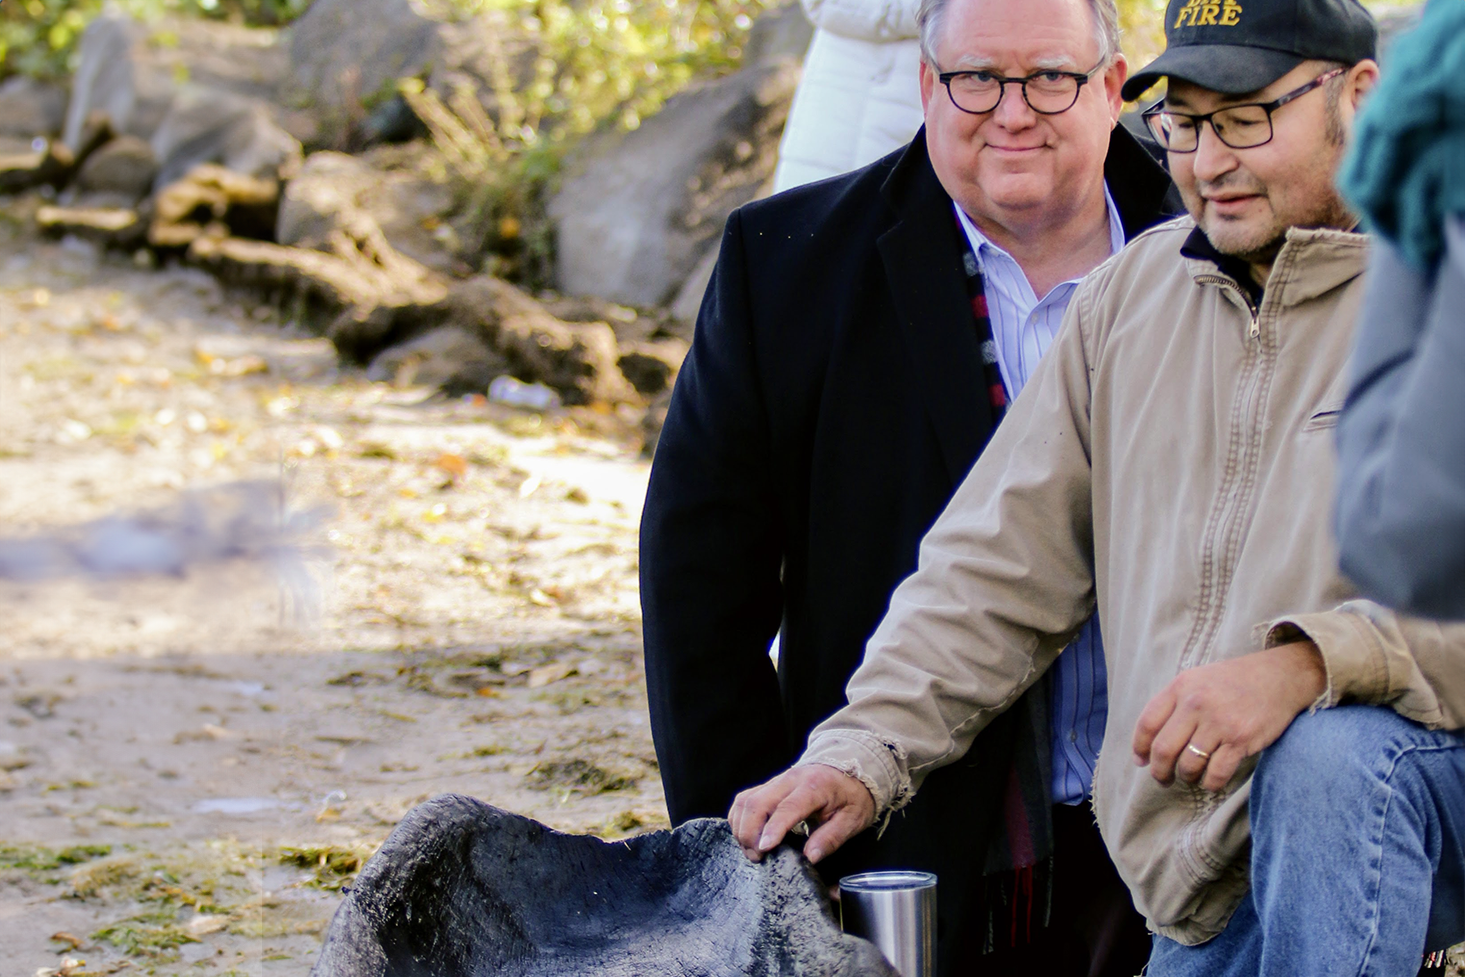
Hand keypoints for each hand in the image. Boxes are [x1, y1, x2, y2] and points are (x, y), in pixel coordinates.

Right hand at [728, 764, 875, 864]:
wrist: (848, 769)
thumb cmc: (851, 796)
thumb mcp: (852, 819)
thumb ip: (831, 838)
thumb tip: (809, 858)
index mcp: (814, 787)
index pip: (787, 808)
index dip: (772, 829)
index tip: (764, 849)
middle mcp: (789, 780)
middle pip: (757, 803)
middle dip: (749, 833)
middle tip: (758, 857)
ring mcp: (776, 781)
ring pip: (745, 801)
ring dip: (742, 828)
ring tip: (752, 850)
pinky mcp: (768, 786)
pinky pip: (744, 800)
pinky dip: (739, 819)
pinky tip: (747, 835)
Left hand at [1131, 642, 1326, 791]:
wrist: (1279, 677)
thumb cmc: (1234, 681)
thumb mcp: (1197, 679)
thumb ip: (1174, 703)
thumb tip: (1150, 741)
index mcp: (1180, 687)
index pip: (1147, 723)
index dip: (1140, 747)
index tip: (1141, 761)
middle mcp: (1196, 703)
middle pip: (1164, 749)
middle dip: (1159, 770)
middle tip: (1163, 779)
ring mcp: (1219, 722)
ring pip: (1188, 764)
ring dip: (1186, 777)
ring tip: (1190, 776)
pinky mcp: (1241, 739)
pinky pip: (1216, 773)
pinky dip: (1210, 783)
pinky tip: (1211, 781)